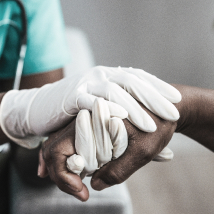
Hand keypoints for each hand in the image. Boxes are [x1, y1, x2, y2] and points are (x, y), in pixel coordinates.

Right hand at [0, 66, 180, 147]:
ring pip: (114, 92)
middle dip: (154, 97)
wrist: (37, 107)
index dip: (158, 88)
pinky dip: (106, 110)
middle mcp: (100, 75)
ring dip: (134, 108)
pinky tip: (120, 120)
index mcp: (110, 76)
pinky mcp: (71, 96)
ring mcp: (85, 84)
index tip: (176, 100)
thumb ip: (124, 122)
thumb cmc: (76, 113)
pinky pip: (91, 102)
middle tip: (173, 112)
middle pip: (132, 83)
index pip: (139, 79)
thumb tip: (150, 137)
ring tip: (151, 124)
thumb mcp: (103, 113)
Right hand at [39, 103, 176, 200]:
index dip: (63, 177)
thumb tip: (94, 185)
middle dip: (59, 175)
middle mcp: (83, 117)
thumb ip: (117, 170)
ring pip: (57, 145)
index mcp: (92, 119)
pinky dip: (67, 159)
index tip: (83, 193)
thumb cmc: (159, 126)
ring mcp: (85, 120)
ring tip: (75, 186)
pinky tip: (74, 172)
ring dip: (61, 168)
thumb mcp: (143, 152)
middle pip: (52, 148)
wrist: (171, 106)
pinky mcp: (90, 125)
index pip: (58, 151)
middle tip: (79, 193)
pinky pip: (69, 143)